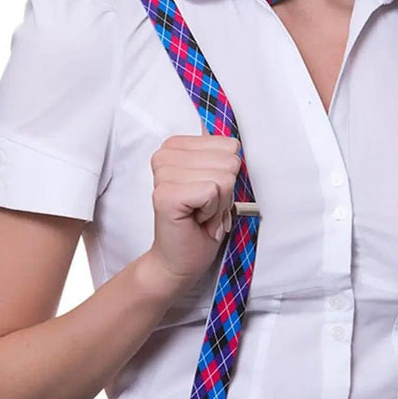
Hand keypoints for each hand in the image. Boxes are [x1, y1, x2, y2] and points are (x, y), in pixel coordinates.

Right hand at [147, 125, 240, 289]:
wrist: (180, 260)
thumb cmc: (201, 223)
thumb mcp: (217, 181)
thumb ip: (221, 157)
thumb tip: (235, 138)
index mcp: (176, 146)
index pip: (230, 145)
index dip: (227, 175)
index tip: (209, 193)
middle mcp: (164, 155)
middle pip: (229, 161)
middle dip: (225, 191)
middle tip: (206, 207)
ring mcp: (162, 174)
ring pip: (223, 177)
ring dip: (219, 203)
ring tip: (201, 214)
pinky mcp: (165, 195)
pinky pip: (212, 191)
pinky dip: (212, 212)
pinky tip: (196, 220)